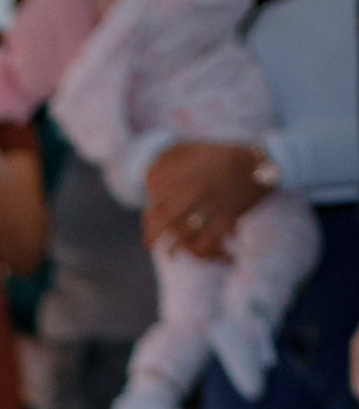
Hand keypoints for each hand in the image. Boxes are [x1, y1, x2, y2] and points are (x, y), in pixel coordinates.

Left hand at [144, 142, 268, 258]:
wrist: (263, 164)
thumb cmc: (231, 158)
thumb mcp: (203, 152)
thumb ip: (179, 161)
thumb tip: (153, 175)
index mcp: (190, 174)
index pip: (159, 198)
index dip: (148, 213)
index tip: (144, 224)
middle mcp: (198, 190)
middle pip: (166, 217)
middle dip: (154, 233)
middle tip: (147, 244)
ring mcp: (212, 204)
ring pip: (184, 231)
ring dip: (172, 246)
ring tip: (167, 254)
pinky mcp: (226, 217)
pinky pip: (207, 238)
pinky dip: (198, 249)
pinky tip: (192, 255)